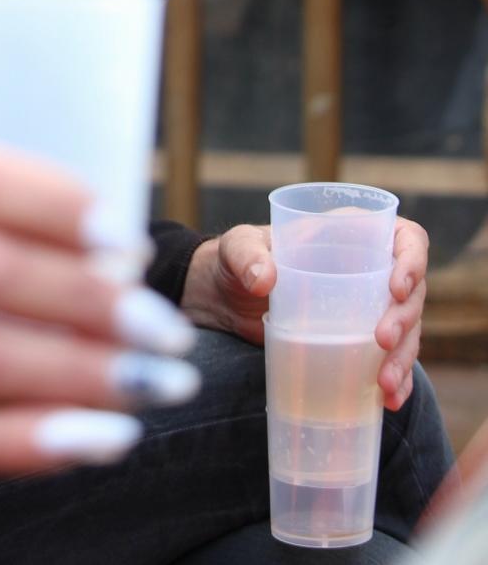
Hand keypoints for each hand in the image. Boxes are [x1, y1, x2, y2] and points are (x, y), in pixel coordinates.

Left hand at [180, 218, 428, 410]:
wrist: (223, 301)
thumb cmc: (235, 260)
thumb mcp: (236, 249)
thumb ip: (246, 256)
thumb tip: (264, 280)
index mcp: (352, 235)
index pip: (405, 239)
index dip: (412, 260)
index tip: (396, 289)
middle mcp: (369, 271)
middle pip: (411, 293)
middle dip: (405, 320)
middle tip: (382, 341)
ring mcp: (367, 310)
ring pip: (407, 332)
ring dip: (403, 358)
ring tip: (385, 384)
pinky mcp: (358, 344)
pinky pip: (390, 362)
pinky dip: (396, 382)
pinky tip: (389, 401)